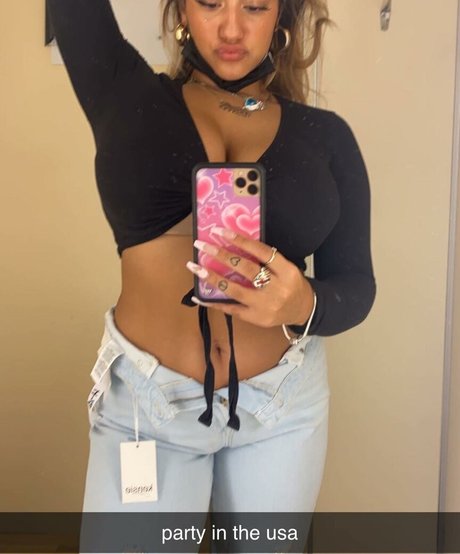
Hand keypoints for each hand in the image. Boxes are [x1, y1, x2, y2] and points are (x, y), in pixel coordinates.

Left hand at [185, 226, 314, 327]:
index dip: (240, 241)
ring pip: (236, 290)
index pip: (262, 252)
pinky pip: (232, 309)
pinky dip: (215, 303)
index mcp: (287, 271)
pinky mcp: (256, 318)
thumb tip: (235, 245)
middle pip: (246, 269)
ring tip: (197, 268)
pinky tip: (200, 296)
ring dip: (213, 278)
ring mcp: (265, 305)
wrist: (304, 310)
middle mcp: (276, 288)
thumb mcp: (287, 268)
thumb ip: (267, 259)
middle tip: (203, 246)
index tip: (221, 232)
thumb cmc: (291, 284)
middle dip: (222, 256)